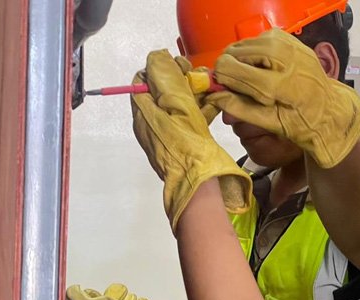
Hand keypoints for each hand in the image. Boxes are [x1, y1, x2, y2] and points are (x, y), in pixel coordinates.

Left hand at [130, 49, 251, 232]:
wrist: (200, 184)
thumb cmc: (187, 143)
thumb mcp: (176, 104)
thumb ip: (165, 78)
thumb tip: (157, 56)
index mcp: (143, 113)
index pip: (144, 80)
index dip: (163, 69)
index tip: (184, 69)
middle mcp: (151, 122)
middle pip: (162, 91)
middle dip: (182, 81)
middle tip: (201, 80)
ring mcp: (167, 134)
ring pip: (178, 105)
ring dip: (195, 94)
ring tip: (212, 90)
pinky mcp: (183, 143)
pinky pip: (188, 120)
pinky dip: (201, 110)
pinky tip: (216, 106)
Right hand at [207, 28, 359, 167]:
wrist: (329, 109)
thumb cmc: (302, 121)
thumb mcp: (271, 123)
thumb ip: (239, 108)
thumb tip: (214, 96)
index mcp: (280, 84)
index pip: (230, 68)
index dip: (222, 80)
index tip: (225, 91)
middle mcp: (284, 58)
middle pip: (233, 53)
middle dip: (231, 70)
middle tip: (240, 88)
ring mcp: (287, 44)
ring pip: (242, 44)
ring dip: (240, 62)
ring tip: (253, 80)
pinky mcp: (287, 38)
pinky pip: (255, 40)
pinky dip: (252, 54)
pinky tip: (262, 69)